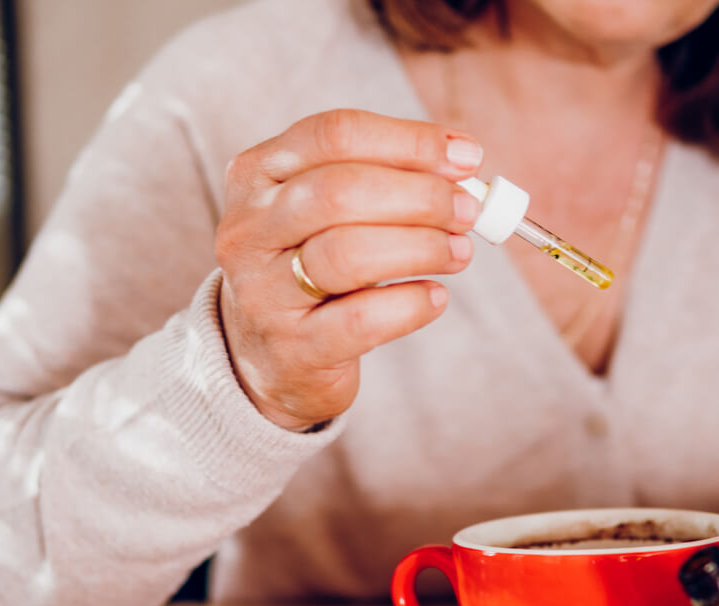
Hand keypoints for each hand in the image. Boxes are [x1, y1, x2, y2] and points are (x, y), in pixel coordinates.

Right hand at [216, 109, 483, 428]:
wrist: (272, 357)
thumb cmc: (314, 267)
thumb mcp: (331, 211)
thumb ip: (385, 177)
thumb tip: (462, 158)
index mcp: (256, 174)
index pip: (334, 135)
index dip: (408, 141)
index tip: (466, 158)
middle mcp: (248, 229)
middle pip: (339, 191)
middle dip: (420, 196)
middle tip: (469, 211)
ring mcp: (262, 293)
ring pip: (347, 254)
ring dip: (422, 247)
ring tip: (459, 252)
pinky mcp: (292, 349)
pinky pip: (361, 320)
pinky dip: (411, 304)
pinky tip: (435, 297)